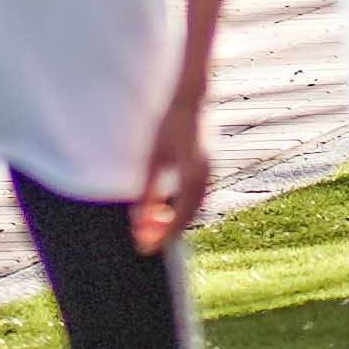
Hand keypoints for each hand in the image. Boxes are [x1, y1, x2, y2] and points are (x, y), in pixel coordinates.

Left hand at [126, 86, 214, 252]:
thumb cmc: (168, 125)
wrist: (191, 100)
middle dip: (167, 232)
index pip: (179, 215)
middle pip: (188, 216)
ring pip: (193, 209)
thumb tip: (140, 219)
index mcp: (192, 174)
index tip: (146, 248)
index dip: (163, 235)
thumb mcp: (153, 158)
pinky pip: (194, 198)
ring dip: (173, 221)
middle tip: (145, 243)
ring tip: (150, 228)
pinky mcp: (206, 170)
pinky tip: (162, 211)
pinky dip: (179, 210)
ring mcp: (209, 173)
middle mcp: (205, 177)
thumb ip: (148, 189)